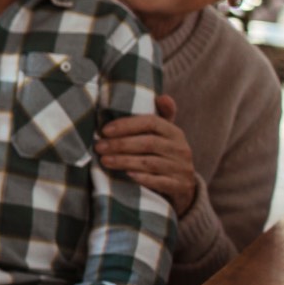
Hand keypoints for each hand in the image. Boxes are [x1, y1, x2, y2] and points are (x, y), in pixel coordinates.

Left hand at [94, 94, 196, 214]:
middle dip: (120, 144)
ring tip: (104, 161)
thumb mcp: (164, 136)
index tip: (105, 130)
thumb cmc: (165, 156)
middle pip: (148, 143)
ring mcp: (181, 168)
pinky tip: (127, 175)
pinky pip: (160, 182)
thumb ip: (160, 117)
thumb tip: (162, 97)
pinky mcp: (179, 186)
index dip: (127, 124)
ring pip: (150, 163)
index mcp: (174, 132)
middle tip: (99, 147)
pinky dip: (143, 178)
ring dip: (125, 161)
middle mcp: (180, 148)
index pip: (152, 122)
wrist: (184, 187)